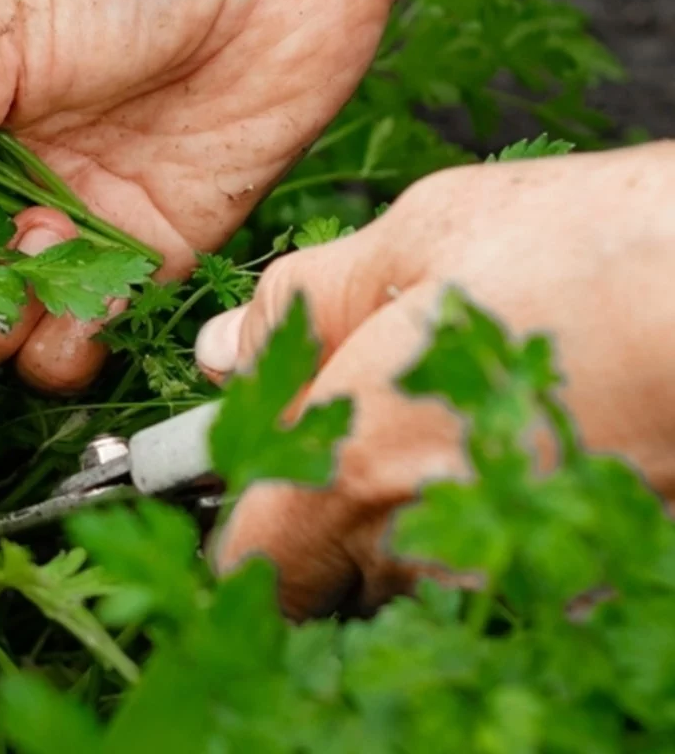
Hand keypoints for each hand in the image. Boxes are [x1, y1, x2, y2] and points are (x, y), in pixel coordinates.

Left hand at [205, 144, 674, 617]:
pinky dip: (501, 528)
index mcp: (356, 466)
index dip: (245, 514)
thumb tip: (226, 350)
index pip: (249, 559)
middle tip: (381, 417)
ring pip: (421, 571)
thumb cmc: (593, 249)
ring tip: (473, 420)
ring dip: (421, 517)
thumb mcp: (417, 237)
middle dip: (332, 509)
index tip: (261, 465)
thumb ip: (302, 306)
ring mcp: (516, 575)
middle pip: (332, 571)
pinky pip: (506, 572)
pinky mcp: (589, 582)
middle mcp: (426, 543)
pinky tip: (534, 451)